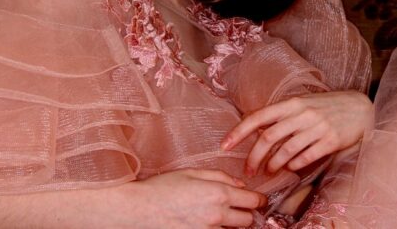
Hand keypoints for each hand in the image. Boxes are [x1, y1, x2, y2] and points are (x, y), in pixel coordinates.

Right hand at [125, 168, 266, 227]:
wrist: (138, 209)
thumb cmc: (163, 187)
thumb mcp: (193, 172)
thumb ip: (221, 177)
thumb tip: (241, 186)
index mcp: (219, 194)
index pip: (253, 201)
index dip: (258, 200)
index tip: (258, 201)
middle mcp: (216, 215)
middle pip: (248, 221)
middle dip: (247, 215)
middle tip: (239, 210)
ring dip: (232, 226)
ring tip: (221, 218)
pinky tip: (209, 224)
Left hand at [221, 90, 373, 176]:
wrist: (359, 108)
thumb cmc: (327, 107)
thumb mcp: (303, 104)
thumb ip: (283, 115)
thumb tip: (258, 131)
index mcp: (292, 103)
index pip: (259, 116)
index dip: (239, 131)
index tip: (225, 145)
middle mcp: (303, 113)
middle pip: (269, 137)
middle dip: (254, 157)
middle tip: (248, 170)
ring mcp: (317, 127)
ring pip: (286, 151)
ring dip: (273, 164)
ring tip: (269, 171)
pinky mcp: (330, 140)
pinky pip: (305, 157)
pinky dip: (294, 165)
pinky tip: (290, 168)